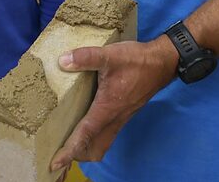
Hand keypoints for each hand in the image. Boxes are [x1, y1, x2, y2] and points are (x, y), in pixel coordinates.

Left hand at [49, 35, 178, 172]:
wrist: (161, 64)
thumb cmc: (137, 62)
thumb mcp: (110, 55)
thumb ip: (86, 57)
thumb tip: (63, 61)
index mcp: (107, 108)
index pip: (85, 134)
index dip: (70, 150)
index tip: (56, 163)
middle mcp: (114, 118)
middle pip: (94, 147)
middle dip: (77, 154)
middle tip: (59, 152)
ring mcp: (120, 117)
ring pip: (102, 142)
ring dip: (86, 147)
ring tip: (68, 143)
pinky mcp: (123, 113)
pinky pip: (107, 133)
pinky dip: (94, 137)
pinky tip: (84, 125)